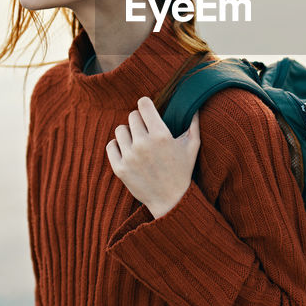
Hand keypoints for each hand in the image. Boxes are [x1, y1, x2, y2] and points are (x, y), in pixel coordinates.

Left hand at [106, 97, 200, 217]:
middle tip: (146, 130)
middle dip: (139, 120)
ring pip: (120, 130)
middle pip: (132, 116)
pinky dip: (117, 146)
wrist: (171, 201)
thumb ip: (194, 123)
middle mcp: (143, 144)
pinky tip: (127, 150)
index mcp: (161, 135)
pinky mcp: (120, 168)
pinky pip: (111, 146)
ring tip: (137, 142)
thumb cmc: (183, 171)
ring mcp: (129, 157)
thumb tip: (195, 104)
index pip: (143, 104)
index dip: (145, 104)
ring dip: (128, 133)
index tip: (147, 109)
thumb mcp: (193, 146)